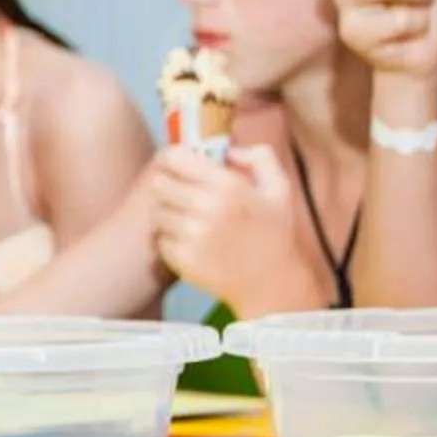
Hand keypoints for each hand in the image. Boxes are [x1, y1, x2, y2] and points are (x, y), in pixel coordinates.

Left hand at [150, 144, 315, 311]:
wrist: (273, 284)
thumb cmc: (276, 234)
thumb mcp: (280, 188)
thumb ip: (259, 157)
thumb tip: (227, 151)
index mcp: (227, 186)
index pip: (175, 158)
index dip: (171, 158)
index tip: (175, 163)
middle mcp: (206, 208)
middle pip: (159, 184)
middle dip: (169, 185)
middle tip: (182, 194)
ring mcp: (191, 236)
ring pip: (157, 213)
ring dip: (169, 213)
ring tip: (190, 220)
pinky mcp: (182, 259)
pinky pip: (160, 240)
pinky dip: (171, 239)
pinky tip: (191, 242)